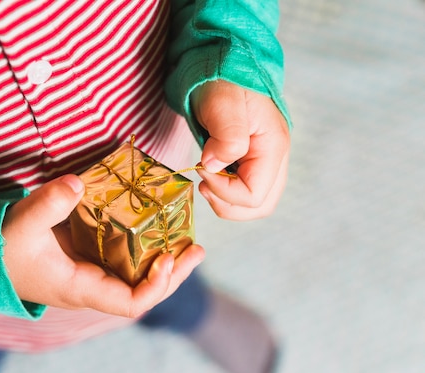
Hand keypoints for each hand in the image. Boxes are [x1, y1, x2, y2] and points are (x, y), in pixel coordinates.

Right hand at [1, 174, 204, 317]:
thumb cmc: (1, 247)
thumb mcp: (22, 223)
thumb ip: (48, 204)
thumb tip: (77, 184)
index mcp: (80, 288)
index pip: (130, 303)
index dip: (156, 285)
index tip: (169, 258)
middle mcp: (91, 286)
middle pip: (143, 291)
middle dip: (173, 273)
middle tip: (197, 249)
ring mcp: (90, 274)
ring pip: (136, 275)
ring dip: (161, 259)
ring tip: (184, 236)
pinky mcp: (85, 258)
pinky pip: (122, 259)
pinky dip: (140, 245)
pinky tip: (151, 226)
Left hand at [191, 80, 289, 219]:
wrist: (221, 63)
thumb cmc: (223, 78)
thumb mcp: (223, 103)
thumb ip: (226, 137)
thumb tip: (215, 166)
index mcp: (273, 147)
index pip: (255, 195)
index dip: (225, 192)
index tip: (201, 169)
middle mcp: (274, 158)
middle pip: (260, 206)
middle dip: (227, 204)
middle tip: (203, 183)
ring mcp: (264, 160)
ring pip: (253, 203)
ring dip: (226, 201)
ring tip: (206, 179)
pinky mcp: (251, 160)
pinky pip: (245, 190)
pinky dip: (226, 192)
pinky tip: (211, 174)